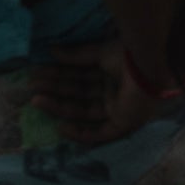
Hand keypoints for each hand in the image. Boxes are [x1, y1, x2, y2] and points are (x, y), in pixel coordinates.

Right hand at [27, 38, 170, 145]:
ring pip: (83, 111)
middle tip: (32, 85)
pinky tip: (60, 127)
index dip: (57, 75)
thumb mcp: (100, 52)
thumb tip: (51, 50)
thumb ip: (77, 55)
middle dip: (54, 89)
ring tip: (36, 99)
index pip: (79, 77)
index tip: (36, 73)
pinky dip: (81, 133)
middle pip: (78, 93)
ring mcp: (118, 107)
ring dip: (59, 106)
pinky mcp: (124, 122)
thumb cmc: (130, 55)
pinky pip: (100, 134)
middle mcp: (114, 90)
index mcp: (110, 72)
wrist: (151, 66)